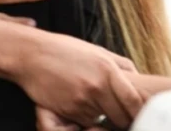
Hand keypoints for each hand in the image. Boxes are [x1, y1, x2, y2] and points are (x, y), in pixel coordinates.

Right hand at [18, 33, 143, 128]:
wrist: (29, 54)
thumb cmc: (61, 50)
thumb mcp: (95, 50)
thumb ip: (120, 64)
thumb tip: (137, 77)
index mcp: (108, 70)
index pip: (134, 101)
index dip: (140, 111)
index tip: (141, 113)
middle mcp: (97, 87)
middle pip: (122, 117)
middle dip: (123, 118)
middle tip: (120, 113)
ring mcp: (82, 100)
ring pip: (103, 120)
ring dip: (102, 117)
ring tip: (92, 101)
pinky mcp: (68, 110)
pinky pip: (85, 121)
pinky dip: (85, 116)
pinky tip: (78, 101)